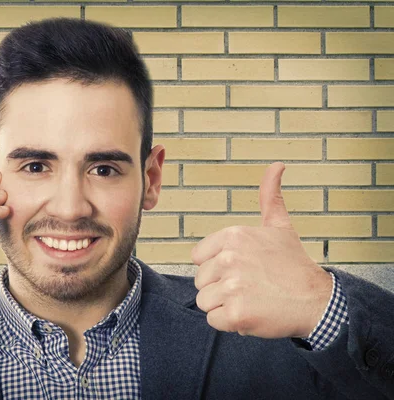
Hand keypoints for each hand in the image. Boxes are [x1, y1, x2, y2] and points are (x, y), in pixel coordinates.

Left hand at [192, 162, 332, 338]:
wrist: (316, 300)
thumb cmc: (293, 265)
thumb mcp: (279, 226)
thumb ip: (270, 196)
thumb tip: (277, 166)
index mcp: (232, 236)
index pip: (198, 258)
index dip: (216, 268)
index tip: (241, 269)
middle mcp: (229, 258)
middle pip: (200, 281)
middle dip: (220, 288)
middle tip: (250, 286)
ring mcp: (232, 286)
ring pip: (205, 301)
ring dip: (224, 306)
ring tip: (251, 299)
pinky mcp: (236, 313)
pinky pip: (214, 320)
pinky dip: (230, 323)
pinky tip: (251, 313)